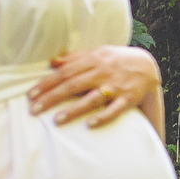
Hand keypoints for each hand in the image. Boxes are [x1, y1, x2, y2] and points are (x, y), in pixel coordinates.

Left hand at [27, 46, 161, 128]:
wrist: (148, 66)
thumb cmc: (117, 60)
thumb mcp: (97, 53)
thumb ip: (75, 58)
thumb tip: (52, 61)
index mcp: (92, 60)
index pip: (64, 72)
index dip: (46, 83)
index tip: (31, 95)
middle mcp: (101, 72)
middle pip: (72, 85)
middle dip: (52, 97)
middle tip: (35, 110)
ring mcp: (114, 86)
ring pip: (91, 99)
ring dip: (73, 110)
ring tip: (57, 120)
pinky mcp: (127, 99)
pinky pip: (114, 110)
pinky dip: (103, 117)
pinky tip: (90, 125)